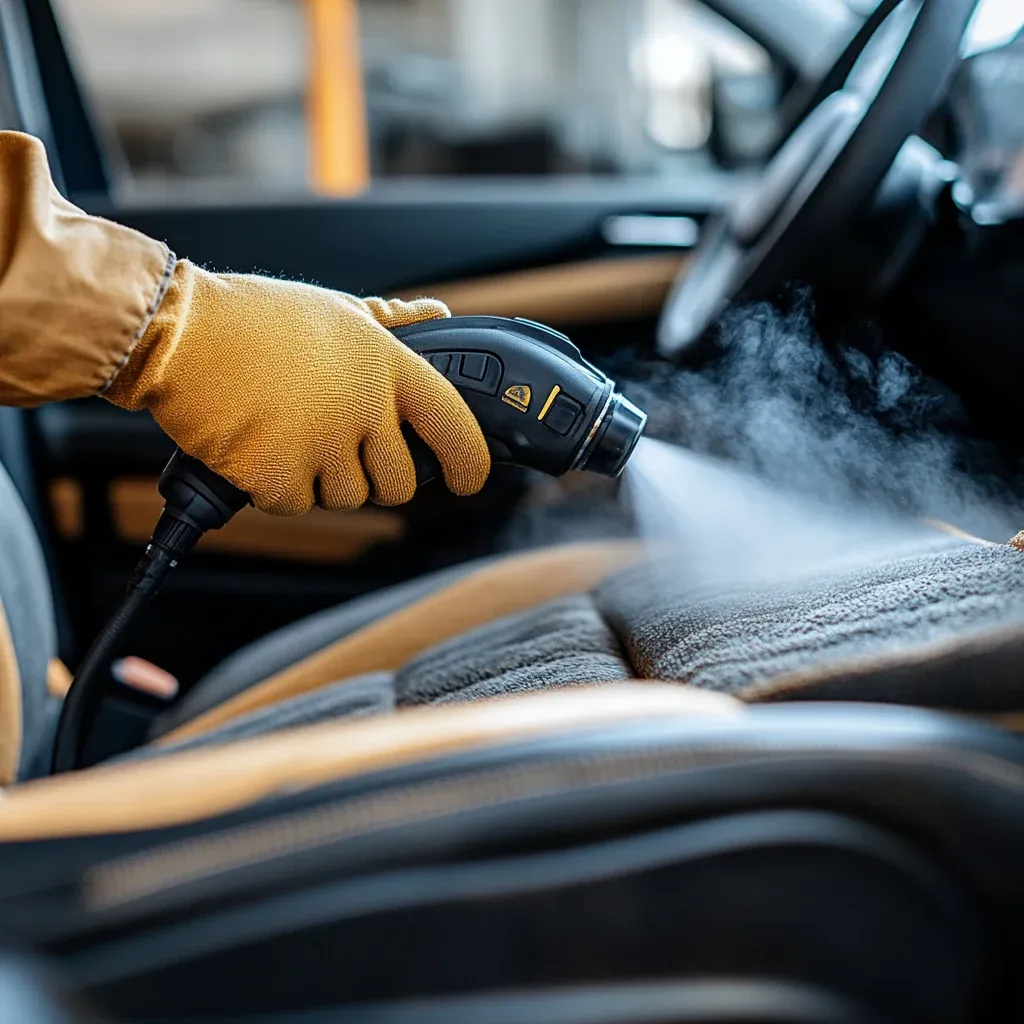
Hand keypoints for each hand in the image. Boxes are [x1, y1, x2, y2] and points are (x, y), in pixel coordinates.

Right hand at [105, 261, 489, 514]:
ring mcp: (322, 445)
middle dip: (377, 478)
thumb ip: (392, 324)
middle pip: (400, 484)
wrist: (177, 332)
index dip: (470, 462)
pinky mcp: (279, 476)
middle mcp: (363, 408)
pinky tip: (259, 444)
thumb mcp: (335, 310)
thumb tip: (437, 317)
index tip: (470, 477)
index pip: (454, 425)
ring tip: (289, 431)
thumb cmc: (254, 319)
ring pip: (348, 498)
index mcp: (385, 364)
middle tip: (341, 449)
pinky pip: (297, 505)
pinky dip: (278, 487)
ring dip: (323, 480)